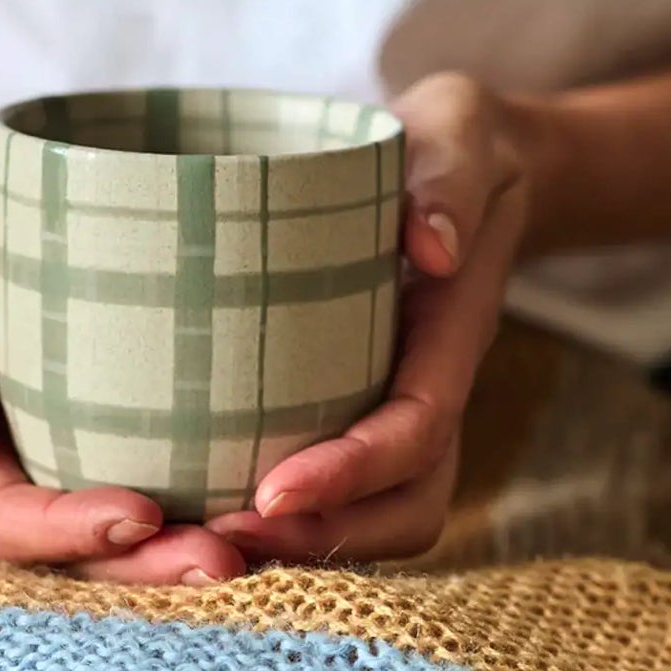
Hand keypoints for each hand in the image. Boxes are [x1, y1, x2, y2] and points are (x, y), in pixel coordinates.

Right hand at [0, 183, 246, 584]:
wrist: (15, 199)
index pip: (14, 521)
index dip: (71, 533)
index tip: (140, 512)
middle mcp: (40, 470)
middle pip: (93, 550)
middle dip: (155, 566)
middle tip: (227, 560)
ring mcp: (96, 457)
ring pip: (149, 534)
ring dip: (205, 548)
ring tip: (275, 543)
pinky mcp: (152, 429)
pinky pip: (190, 480)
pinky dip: (234, 499)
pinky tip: (297, 496)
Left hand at [205, 73, 532, 564]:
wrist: (468, 161)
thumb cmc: (454, 142)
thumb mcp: (457, 129)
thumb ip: (448, 175)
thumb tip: (431, 247)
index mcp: (455, 330)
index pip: (418, 425)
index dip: (353, 471)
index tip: (273, 490)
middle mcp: (433, 384)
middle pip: (407, 504)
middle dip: (323, 535)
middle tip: (218, 539)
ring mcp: (400, 402)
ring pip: (377, 513)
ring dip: (299, 541)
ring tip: (202, 541)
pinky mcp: (362, 403)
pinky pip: (339, 485)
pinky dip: (283, 512)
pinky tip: (203, 505)